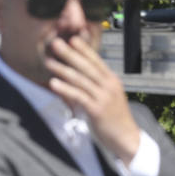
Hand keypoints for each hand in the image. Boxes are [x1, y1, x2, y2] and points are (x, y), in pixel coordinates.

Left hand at [45, 35, 141, 164]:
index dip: (84, 49)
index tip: (72, 37)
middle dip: (69, 54)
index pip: (96, 61)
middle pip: (86, 66)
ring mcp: (104, 97)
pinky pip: (78, 96)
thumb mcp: (105, 97)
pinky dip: (65, 88)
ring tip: (48, 61)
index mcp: (111, 80)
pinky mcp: (97, 110)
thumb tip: (74, 78)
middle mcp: (109, 86)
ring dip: (62, 69)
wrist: (126, 138)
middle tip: (55, 43)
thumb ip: (93, 86)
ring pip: (80, 80)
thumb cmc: (113, 117)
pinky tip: (53, 83)